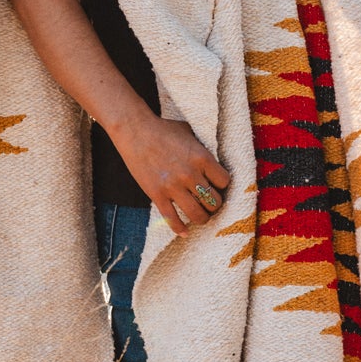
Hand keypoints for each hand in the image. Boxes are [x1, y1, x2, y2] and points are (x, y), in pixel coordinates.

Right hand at [112, 113, 230, 235]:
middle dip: (214, 203)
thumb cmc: (164, 129)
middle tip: (209, 202)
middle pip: (214, 201)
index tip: (217, 186)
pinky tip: (184, 232)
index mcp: (202, 158)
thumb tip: (214, 161)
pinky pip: (172, 219)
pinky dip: (180, 229)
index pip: (225, 182)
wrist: (135, 131)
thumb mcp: (190, 133)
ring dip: (202, 218)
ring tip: (201, 216)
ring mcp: (173, 187)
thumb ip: (203, 149)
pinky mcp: (157, 195)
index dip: (222, 185)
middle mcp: (190, 174)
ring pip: (198, 214)